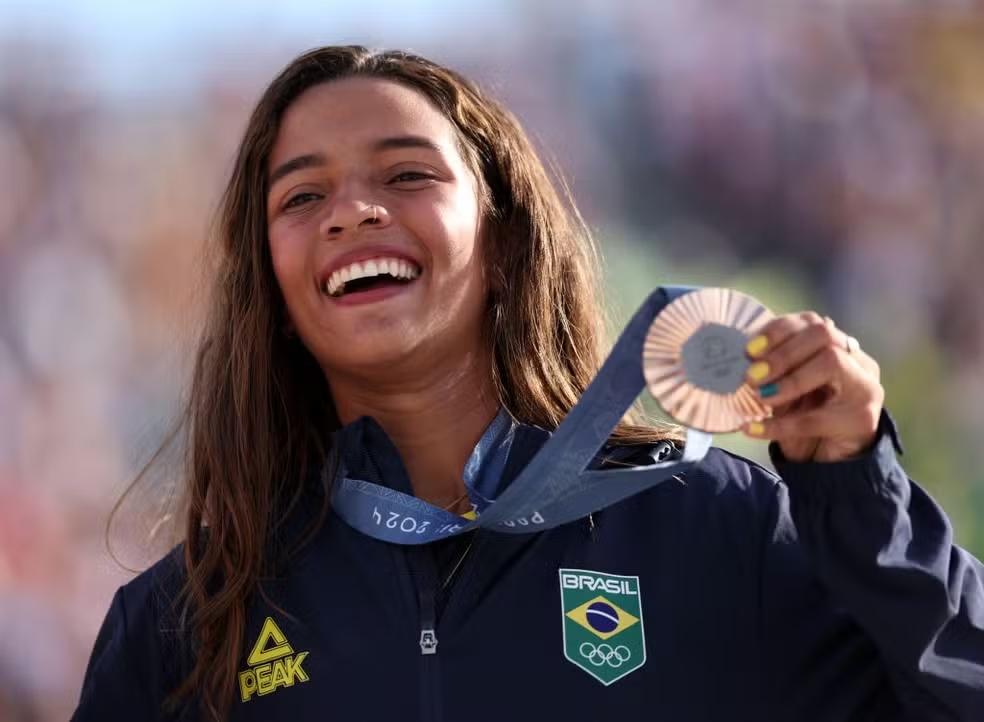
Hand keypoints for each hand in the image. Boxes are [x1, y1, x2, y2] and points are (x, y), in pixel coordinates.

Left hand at [741, 312, 883, 462]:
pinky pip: (816, 417)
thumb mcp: (787, 391)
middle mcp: (858, 361)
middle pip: (823, 335)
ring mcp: (866, 387)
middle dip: (783, 353)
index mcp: (839, 347)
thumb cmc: (807, 419)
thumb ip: (774, 372)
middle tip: (753, 376)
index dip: (779, 331)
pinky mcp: (863, 419)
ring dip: (788, 380)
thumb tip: (741, 361)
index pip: (812, 322)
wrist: (834, 465)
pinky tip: (753, 429)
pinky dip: (779, 424)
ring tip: (761, 398)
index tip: (749, 350)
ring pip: (831, 363)